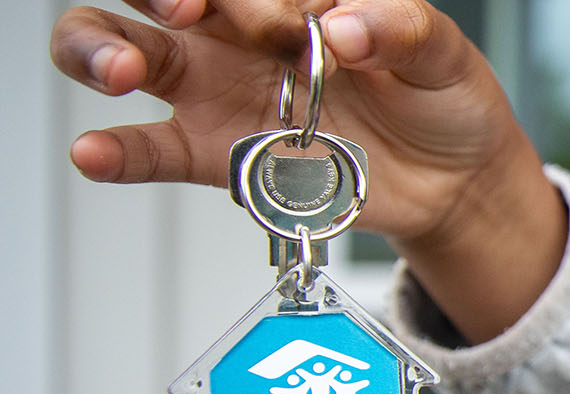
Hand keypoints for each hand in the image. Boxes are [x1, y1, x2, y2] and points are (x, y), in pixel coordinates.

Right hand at [52, 0, 566, 341]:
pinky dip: (116, 152)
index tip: (264, 13)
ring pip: (128, 55)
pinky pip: (152, 151)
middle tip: (183, 10)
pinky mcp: (219, 156)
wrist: (456, 180)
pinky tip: (93, 153)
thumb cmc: (442, 98)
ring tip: (121, 74)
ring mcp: (219, 92)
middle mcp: (239, 34)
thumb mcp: (444, 54)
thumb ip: (402, 29)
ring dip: (103, 53)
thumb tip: (345, 26)